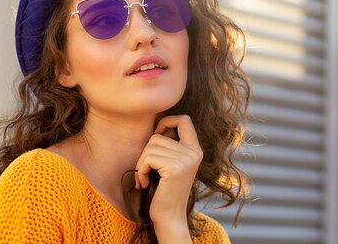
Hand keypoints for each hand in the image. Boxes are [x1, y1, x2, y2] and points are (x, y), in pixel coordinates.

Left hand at [135, 115, 202, 232]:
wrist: (169, 217)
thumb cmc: (165, 190)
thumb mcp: (173, 163)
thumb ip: (171, 144)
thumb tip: (158, 125)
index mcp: (196, 149)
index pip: (185, 120)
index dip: (167, 121)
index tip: (158, 134)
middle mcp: (194, 152)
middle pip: (159, 135)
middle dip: (146, 152)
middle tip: (147, 169)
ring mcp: (186, 159)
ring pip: (151, 146)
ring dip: (142, 163)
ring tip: (146, 177)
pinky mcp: (175, 168)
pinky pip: (148, 158)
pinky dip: (141, 170)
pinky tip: (144, 183)